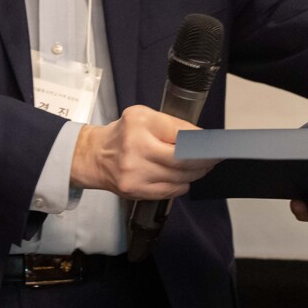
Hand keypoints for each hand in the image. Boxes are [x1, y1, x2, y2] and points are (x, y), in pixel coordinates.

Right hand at [69, 105, 217, 199]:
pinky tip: (181, 178)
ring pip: (180, 177)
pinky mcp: (135, 190)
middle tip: (213, 158)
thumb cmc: (122, 135)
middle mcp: (135, 148)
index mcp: (139, 123)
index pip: (180, 133)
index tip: (212, 144)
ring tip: (199, 167)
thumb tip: (201, 138)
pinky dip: (181, 185)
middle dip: (204, 160)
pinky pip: (170, 191)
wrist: (94, 156)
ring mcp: (135, 172)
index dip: (200, 141)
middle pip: (183, 159)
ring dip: (195, 173)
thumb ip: (172, 125)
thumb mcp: (143, 117)